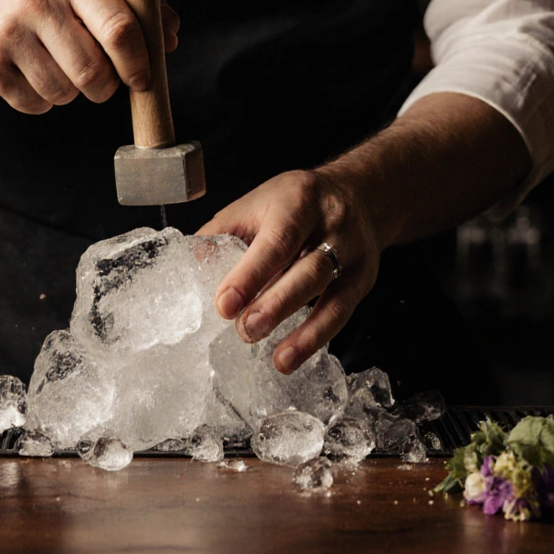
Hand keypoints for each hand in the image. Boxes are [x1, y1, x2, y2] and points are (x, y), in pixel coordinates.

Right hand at [0, 0, 179, 113]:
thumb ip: (133, 9)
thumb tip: (170, 37)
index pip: (119, 28)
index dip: (138, 61)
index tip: (143, 78)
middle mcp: (36, 0)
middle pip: (93, 71)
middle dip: (104, 86)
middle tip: (99, 81)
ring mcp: (8, 33)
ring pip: (64, 92)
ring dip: (70, 92)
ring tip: (57, 69)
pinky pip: (35, 104)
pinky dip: (42, 101)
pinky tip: (31, 75)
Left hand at [196, 169, 381, 374]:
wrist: (359, 194)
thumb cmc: (295, 202)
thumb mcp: (256, 203)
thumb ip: (222, 233)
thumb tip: (191, 264)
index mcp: (298, 202)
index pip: (276, 241)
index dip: (250, 275)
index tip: (225, 305)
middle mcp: (331, 226)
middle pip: (308, 270)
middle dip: (276, 305)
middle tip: (246, 331)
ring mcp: (352, 253)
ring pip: (330, 294)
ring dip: (304, 331)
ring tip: (279, 359)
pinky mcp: (362, 279)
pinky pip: (342, 312)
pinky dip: (318, 337)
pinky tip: (294, 355)